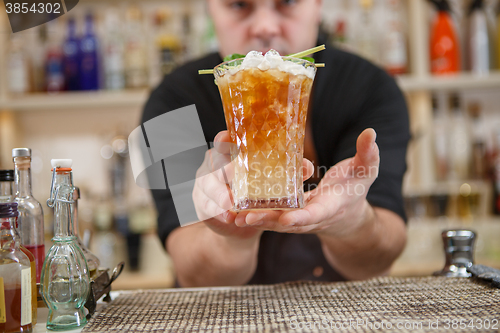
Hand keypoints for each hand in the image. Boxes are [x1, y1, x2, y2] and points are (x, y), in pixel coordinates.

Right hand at [192, 130, 313, 239]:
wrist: (238, 221)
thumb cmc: (255, 192)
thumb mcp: (271, 181)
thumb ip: (287, 172)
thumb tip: (307, 167)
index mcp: (229, 153)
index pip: (224, 141)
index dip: (224, 139)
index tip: (227, 138)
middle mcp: (213, 164)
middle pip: (214, 162)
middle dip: (223, 168)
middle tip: (234, 174)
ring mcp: (204, 183)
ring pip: (207, 185)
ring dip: (219, 194)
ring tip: (230, 203)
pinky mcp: (201, 203)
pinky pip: (206, 206)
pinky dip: (217, 212)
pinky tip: (228, 217)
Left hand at [234, 128, 378, 237]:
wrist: (348, 214)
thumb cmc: (356, 189)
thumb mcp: (366, 171)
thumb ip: (368, 154)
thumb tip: (371, 133)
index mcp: (330, 207)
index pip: (315, 214)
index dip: (300, 217)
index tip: (285, 218)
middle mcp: (312, 217)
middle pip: (288, 223)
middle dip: (267, 221)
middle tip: (245, 218)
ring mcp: (299, 220)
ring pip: (275, 223)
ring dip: (255, 221)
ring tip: (233, 217)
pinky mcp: (288, 216)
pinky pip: (271, 216)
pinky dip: (255, 214)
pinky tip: (234, 209)